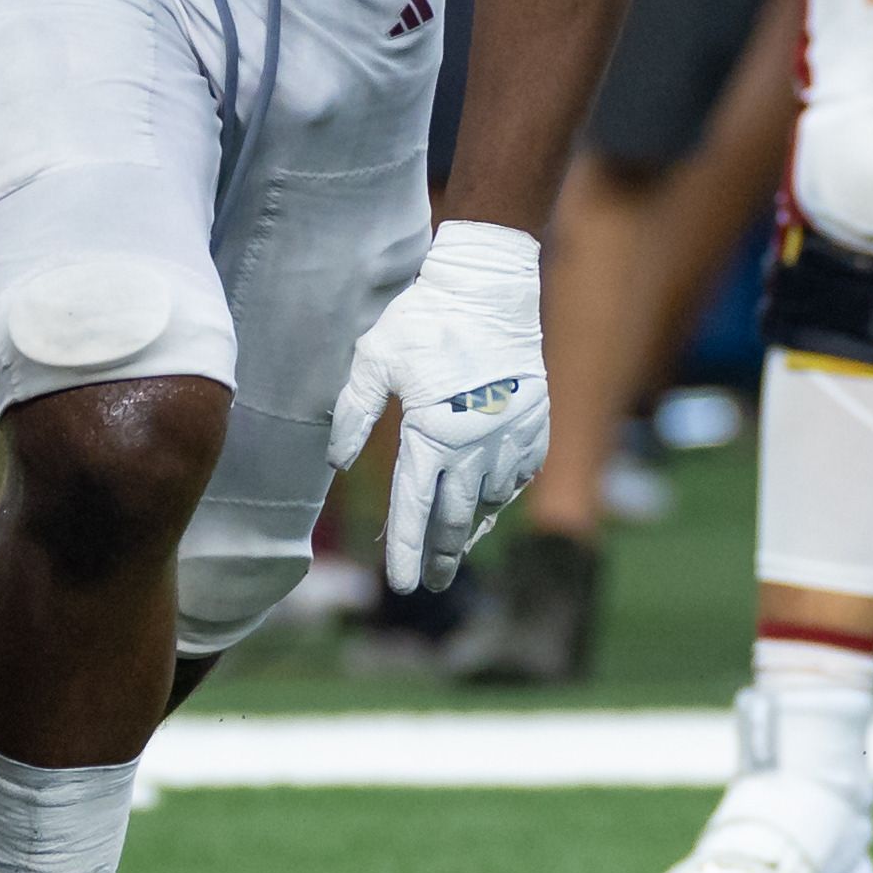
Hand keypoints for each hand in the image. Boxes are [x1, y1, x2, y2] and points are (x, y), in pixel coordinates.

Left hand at [326, 217, 549, 595]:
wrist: (491, 288)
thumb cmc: (425, 319)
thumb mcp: (375, 358)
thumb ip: (352, 411)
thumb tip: (336, 461)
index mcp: (432, 433)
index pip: (414, 507)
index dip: (406, 549)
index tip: (401, 585)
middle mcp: (475, 445)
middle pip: (455, 518)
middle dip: (441, 555)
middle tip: (433, 584)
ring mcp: (510, 437)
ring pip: (490, 501)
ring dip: (470, 525)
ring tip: (456, 547)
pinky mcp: (535, 424)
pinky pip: (519, 476)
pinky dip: (502, 494)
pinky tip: (489, 504)